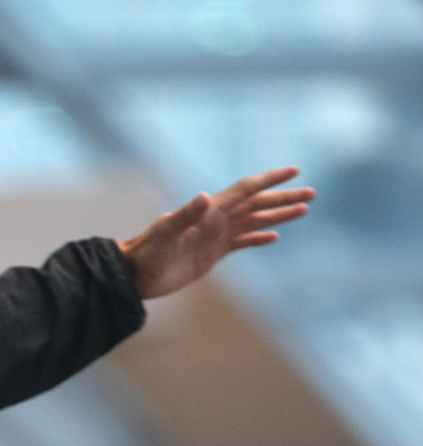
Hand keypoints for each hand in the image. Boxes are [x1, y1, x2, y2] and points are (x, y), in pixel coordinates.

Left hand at [117, 166, 313, 298]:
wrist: (134, 275)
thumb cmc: (146, 253)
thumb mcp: (165, 234)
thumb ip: (185, 215)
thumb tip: (206, 197)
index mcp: (210, 211)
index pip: (247, 190)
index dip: (270, 179)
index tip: (294, 171)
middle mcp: (216, 220)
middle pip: (257, 204)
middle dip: (283, 198)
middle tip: (311, 194)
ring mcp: (215, 237)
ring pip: (254, 222)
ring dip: (278, 215)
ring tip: (303, 210)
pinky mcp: (212, 254)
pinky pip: (242, 243)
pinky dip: (258, 238)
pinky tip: (273, 236)